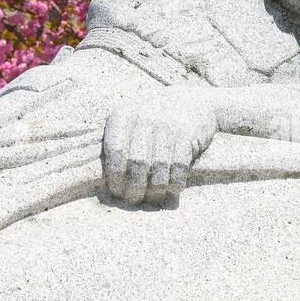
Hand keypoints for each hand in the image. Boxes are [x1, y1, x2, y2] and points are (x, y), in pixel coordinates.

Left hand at [102, 89, 216, 204]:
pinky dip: (175, 182)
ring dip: (156, 189)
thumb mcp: (132, 118)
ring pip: (159, 168)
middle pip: (137, 163)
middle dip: (134, 187)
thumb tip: (106, 178)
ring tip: (152, 196)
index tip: (117, 190)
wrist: (192, 101)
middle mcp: (144, 118)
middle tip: (134, 199)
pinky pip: (179, 167)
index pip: (115, 150)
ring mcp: (167, 126)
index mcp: (124, 114)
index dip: (115, 175)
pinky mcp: (187, 135)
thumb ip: (119, 141)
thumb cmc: (154, 117)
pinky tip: (172, 188)